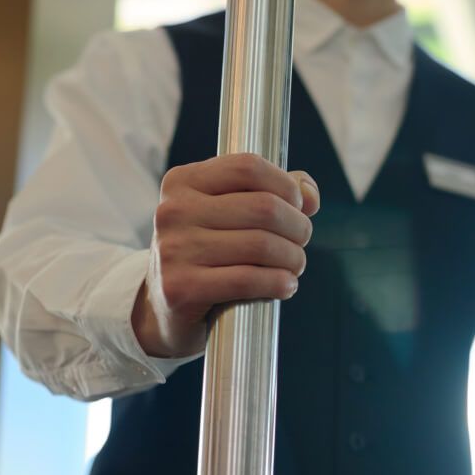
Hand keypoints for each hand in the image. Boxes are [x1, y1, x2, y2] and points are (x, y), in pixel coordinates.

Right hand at [132, 153, 320, 357]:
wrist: (164, 307)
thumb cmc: (208, 254)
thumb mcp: (229, 215)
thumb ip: (272, 194)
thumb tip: (310, 194)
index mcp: (183, 182)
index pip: (249, 167)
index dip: (286, 187)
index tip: (298, 208)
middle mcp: (173, 211)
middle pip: (264, 208)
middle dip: (298, 227)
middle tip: (301, 242)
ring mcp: (174, 250)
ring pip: (261, 245)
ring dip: (293, 258)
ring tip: (295, 266)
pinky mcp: (180, 288)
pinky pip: (248, 280)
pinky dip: (278, 283)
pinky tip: (286, 286)